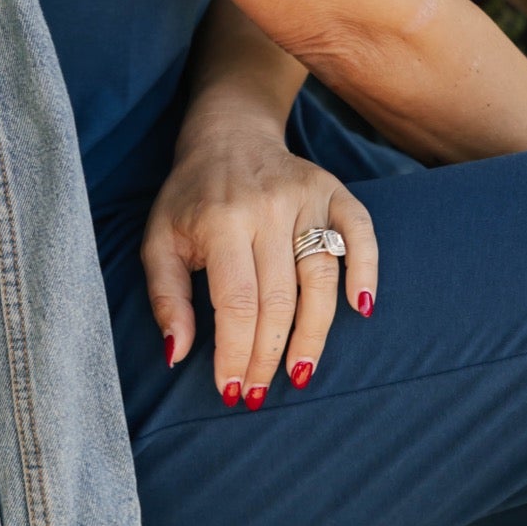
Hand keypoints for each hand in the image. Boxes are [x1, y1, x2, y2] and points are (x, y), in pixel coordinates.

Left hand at [139, 106, 377, 406]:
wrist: (228, 134)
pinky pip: (361, 234)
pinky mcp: (334, 189)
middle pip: (279, 298)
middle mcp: (267, 207)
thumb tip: (176, 355)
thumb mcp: (159, 240)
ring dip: (314, 334)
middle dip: (270, 355)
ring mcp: (306, 196)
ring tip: (300, 373)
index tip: (231, 389)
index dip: (236, 353)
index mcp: (221, 220)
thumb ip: (166, 297)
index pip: (236, 302)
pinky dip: (366, 271)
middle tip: (259, 391)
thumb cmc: (190, 197)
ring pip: (321, 277)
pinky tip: (361, 309)